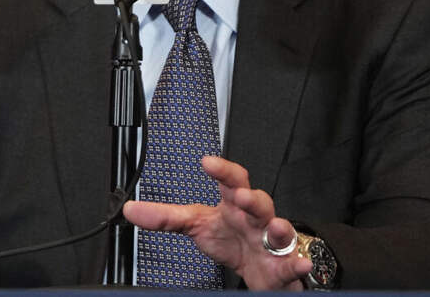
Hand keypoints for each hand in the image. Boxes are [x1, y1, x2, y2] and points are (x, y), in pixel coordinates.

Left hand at [123, 155, 312, 289]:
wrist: (261, 267)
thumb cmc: (231, 237)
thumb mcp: (197, 224)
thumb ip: (166, 217)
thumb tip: (131, 210)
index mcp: (233, 205)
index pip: (230, 180)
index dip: (221, 170)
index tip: (207, 161)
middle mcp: (255, 218)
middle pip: (257, 200)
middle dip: (250, 197)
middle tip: (238, 195)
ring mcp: (272, 241)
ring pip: (280, 228)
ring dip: (278, 226)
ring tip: (273, 226)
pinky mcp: (283, 266)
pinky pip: (293, 262)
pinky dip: (297, 263)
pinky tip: (298, 263)